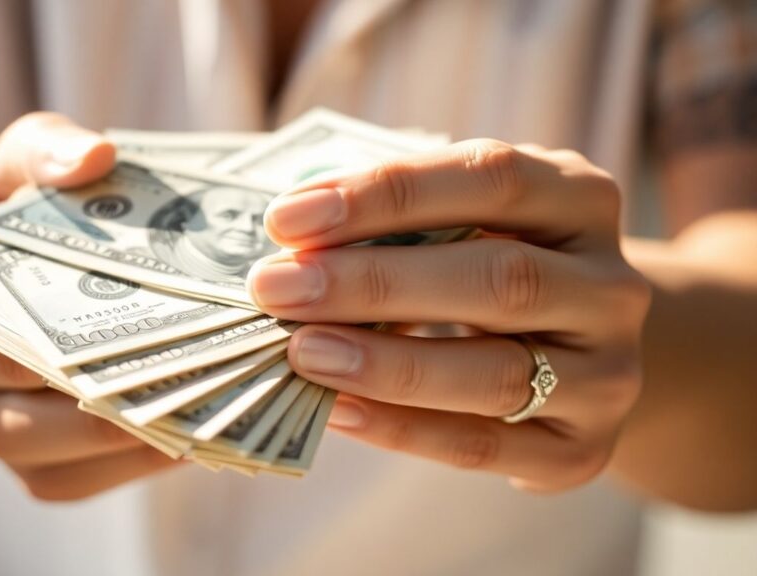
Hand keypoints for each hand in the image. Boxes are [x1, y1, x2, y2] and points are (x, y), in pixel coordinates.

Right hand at [0, 113, 176, 500]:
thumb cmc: (3, 221)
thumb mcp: (10, 167)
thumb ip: (44, 147)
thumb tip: (98, 155)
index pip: (11, 349)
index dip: (88, 349)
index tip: (169, 334)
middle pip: (41, 424)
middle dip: (126, 408)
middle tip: (211, 388)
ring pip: (62, 469)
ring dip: (140, 451)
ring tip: (219, 418)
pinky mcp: (30, 465)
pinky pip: (78, 485)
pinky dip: (135, 472)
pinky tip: (198, 438)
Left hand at [248, 139, 650, 490]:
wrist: (581, 353)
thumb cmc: (490, 268)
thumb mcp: (467, 223)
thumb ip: (400, 222)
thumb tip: (294, 237)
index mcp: (581, 199)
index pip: (491, 177)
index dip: (385, 193)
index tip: (288, 216)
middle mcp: (611, 285)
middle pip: (498, 277)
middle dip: (373, 282)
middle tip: (276, 288)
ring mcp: (607, 374)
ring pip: (496, 373)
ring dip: (386, 363)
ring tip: (301, 352)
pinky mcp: (582, 449)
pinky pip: (484, 445)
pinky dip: (403, 429)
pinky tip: (337, 410)